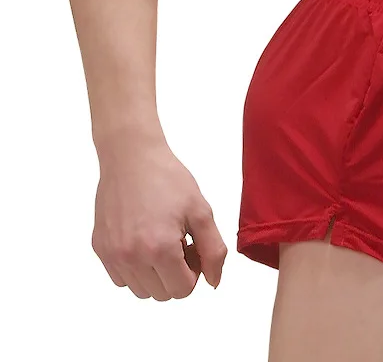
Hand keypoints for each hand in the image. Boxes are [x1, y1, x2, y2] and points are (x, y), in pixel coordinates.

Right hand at [92, 136, 227, 299]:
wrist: (132, 157)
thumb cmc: (168, 179)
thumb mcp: (201, 211)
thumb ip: (213, 250)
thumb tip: (213, 282)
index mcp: (160, 248)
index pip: (183, 290)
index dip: (195, 270)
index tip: (193, 246)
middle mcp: (132, 257)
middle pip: (162, 294)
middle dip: (176, 273)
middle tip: (180, 241)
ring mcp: (112, 255)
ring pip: (141, 290)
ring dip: (155, 274)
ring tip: (161, 240)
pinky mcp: (100, 248)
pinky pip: (121, 278)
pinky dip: (135, 268)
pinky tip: (144, 240)